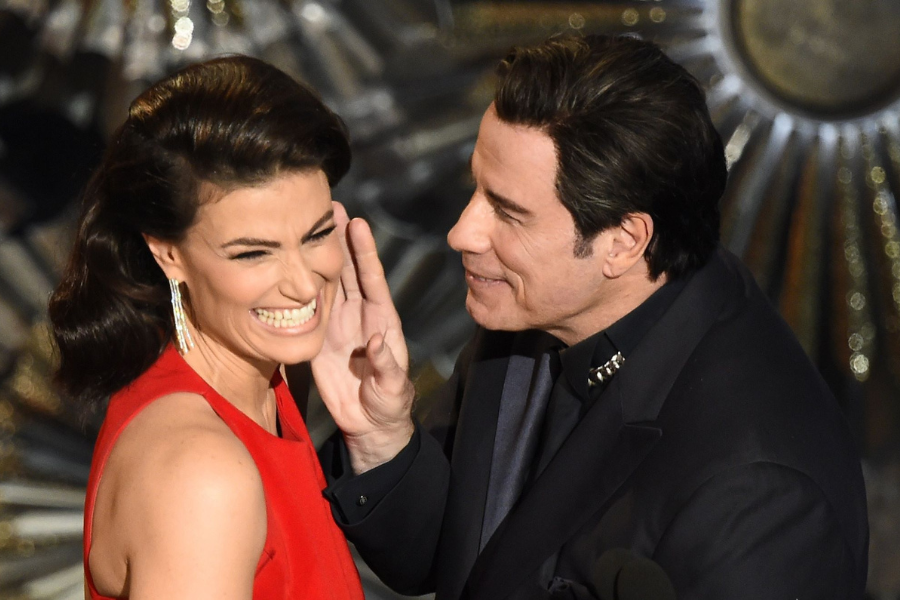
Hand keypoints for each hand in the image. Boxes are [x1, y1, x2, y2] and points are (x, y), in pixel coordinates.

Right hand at [311, 202, 414, 473]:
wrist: (368, 425)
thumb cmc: (389, 405)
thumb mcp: (392, 389)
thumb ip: (387, 366)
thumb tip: (377, 343)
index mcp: (382, 320)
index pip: (372, 279)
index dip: (364, 252)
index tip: (357, 224)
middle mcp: (359, 314)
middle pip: (346, 269)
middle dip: (337, 238)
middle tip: (328, 206)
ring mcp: (336, 323)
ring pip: (326, 281)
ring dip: (317, 253)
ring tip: (307, 223)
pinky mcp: (317, 336)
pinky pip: (307, 305)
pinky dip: (298, 284)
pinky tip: (287, 262)